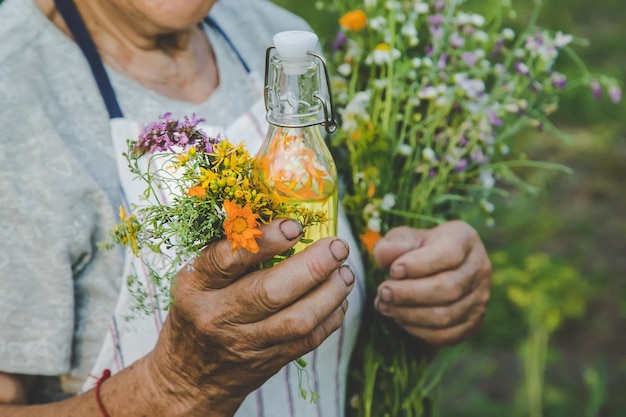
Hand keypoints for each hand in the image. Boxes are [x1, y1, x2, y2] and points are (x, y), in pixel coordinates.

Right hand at [147, 219, 353, 415]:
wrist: (189, 378)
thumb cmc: (197, 312)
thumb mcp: (197, 280)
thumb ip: (229, 252)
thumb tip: (284, 218)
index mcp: (196, 285)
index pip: (228, 259)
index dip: (265, 241)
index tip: (294, 226)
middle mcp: (218, 315)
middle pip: (270, 292)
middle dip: (312, 266)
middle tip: (337, 246)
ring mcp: (244, 343)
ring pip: (297, 320)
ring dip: (330, 293)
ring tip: (345, 273)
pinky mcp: (268, 362)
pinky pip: (307, 340)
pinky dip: (330, 317)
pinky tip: (339, 300)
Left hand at [373, 220, 491, 347]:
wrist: (434, 269)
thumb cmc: (417, 249)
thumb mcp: (405, 238)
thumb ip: (394, 243)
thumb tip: (384, 254)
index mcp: (465, 239)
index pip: (449, 253)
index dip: (419, 264)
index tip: (393, 270)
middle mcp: (479, 268)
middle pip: (448, 288)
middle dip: (409, 293)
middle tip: (383, 292)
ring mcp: (480, 297)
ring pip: (446, 315)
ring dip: (409, 314)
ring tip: (385, 305)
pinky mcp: (473, 322)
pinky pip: (445, 335)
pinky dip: (418, 330)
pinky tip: (400, 318)